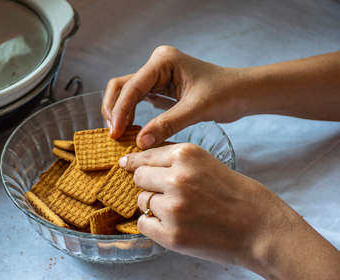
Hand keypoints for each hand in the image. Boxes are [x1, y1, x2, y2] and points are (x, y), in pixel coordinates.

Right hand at [102, 46, 244, 148]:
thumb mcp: (196, 109)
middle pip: (121, 86)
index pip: (132, 87)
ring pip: (126, 93)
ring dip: (120, 113)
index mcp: (163, 61)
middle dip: (114, 109)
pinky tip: (131, 129)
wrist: (242, 93)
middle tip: (113, 134)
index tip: (115, 133)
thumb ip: (167, 125)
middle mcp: (156, 65)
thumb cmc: (226, 93)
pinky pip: (138, 100)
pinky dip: (131, 115)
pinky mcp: (160, 88)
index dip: (120, 111)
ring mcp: (156, 76)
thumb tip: (140, 142)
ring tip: (119, 134)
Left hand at [119, 143, 339, 279]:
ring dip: (153, 205)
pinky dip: (153, 224)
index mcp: (187, 155)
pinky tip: (174, 225)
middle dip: (148, 184)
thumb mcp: (208, 164)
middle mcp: (177, 178)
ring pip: (141, 201)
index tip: (126, 164)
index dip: (135, 162)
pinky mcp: (172, 235)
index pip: (145, 155)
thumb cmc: (239, 195)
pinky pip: (143, 224)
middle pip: (138, 177)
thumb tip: (139, 164)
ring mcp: (173, 208)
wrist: (263, 230)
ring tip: (181, 211)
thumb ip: (175, 162)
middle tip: (166, 193)